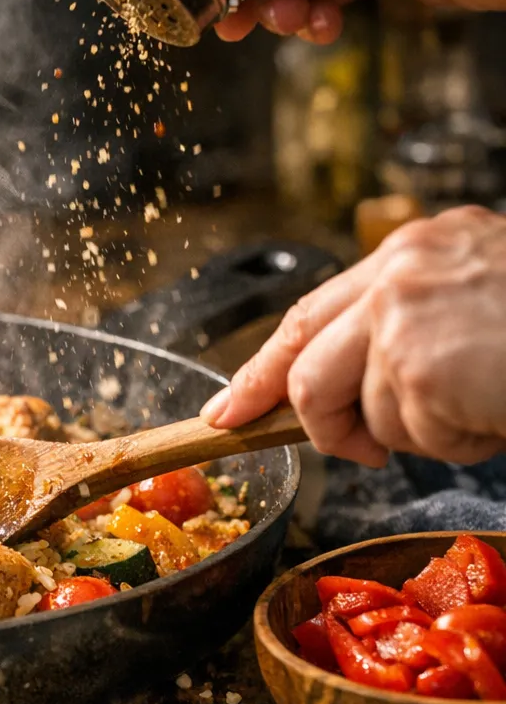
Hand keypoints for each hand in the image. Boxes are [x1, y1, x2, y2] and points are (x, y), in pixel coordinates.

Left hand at [201, 206, 505, 465]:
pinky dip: (458, 443)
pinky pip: (409, 436)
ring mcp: (403, 317)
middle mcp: (399, 273)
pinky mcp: (419, 366)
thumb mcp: (481, 299)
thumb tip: (350, 391)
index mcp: (415, 251)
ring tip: (486, 405)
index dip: (263, 370)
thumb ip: (413, 326)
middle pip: (307, 370)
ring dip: (423, 434)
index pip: (309, 316)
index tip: (225, 410)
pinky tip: (498, 412)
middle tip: (360, 452)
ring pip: (361, 414)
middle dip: (323, 426)